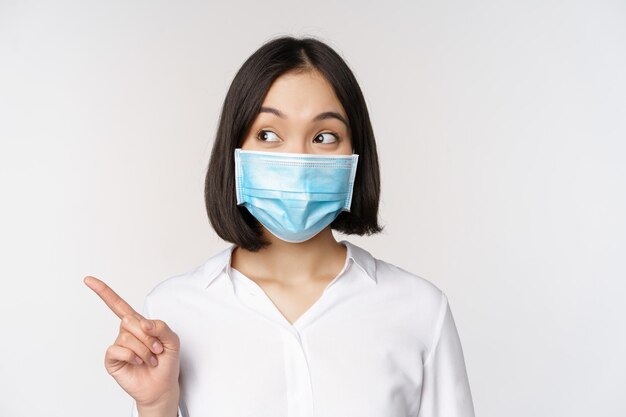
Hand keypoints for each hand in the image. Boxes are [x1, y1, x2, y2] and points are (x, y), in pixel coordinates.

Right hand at [84, 275, 180, 407]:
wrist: (162, 386)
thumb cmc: (167, 361)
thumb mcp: (172, 340)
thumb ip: (161, 326)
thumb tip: (143, 323)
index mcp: (138, 323)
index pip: (118, 305)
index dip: (104, 292)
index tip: (88, 280)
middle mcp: (125, 332)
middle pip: (129, 319)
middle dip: (147, 335)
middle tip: (157, 349)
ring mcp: (118, 346)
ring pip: (126, 336)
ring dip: (144, 349)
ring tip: (151, 358)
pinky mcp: (112, 360)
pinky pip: (118, 350)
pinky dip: (132, 356)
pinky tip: (138, 362)